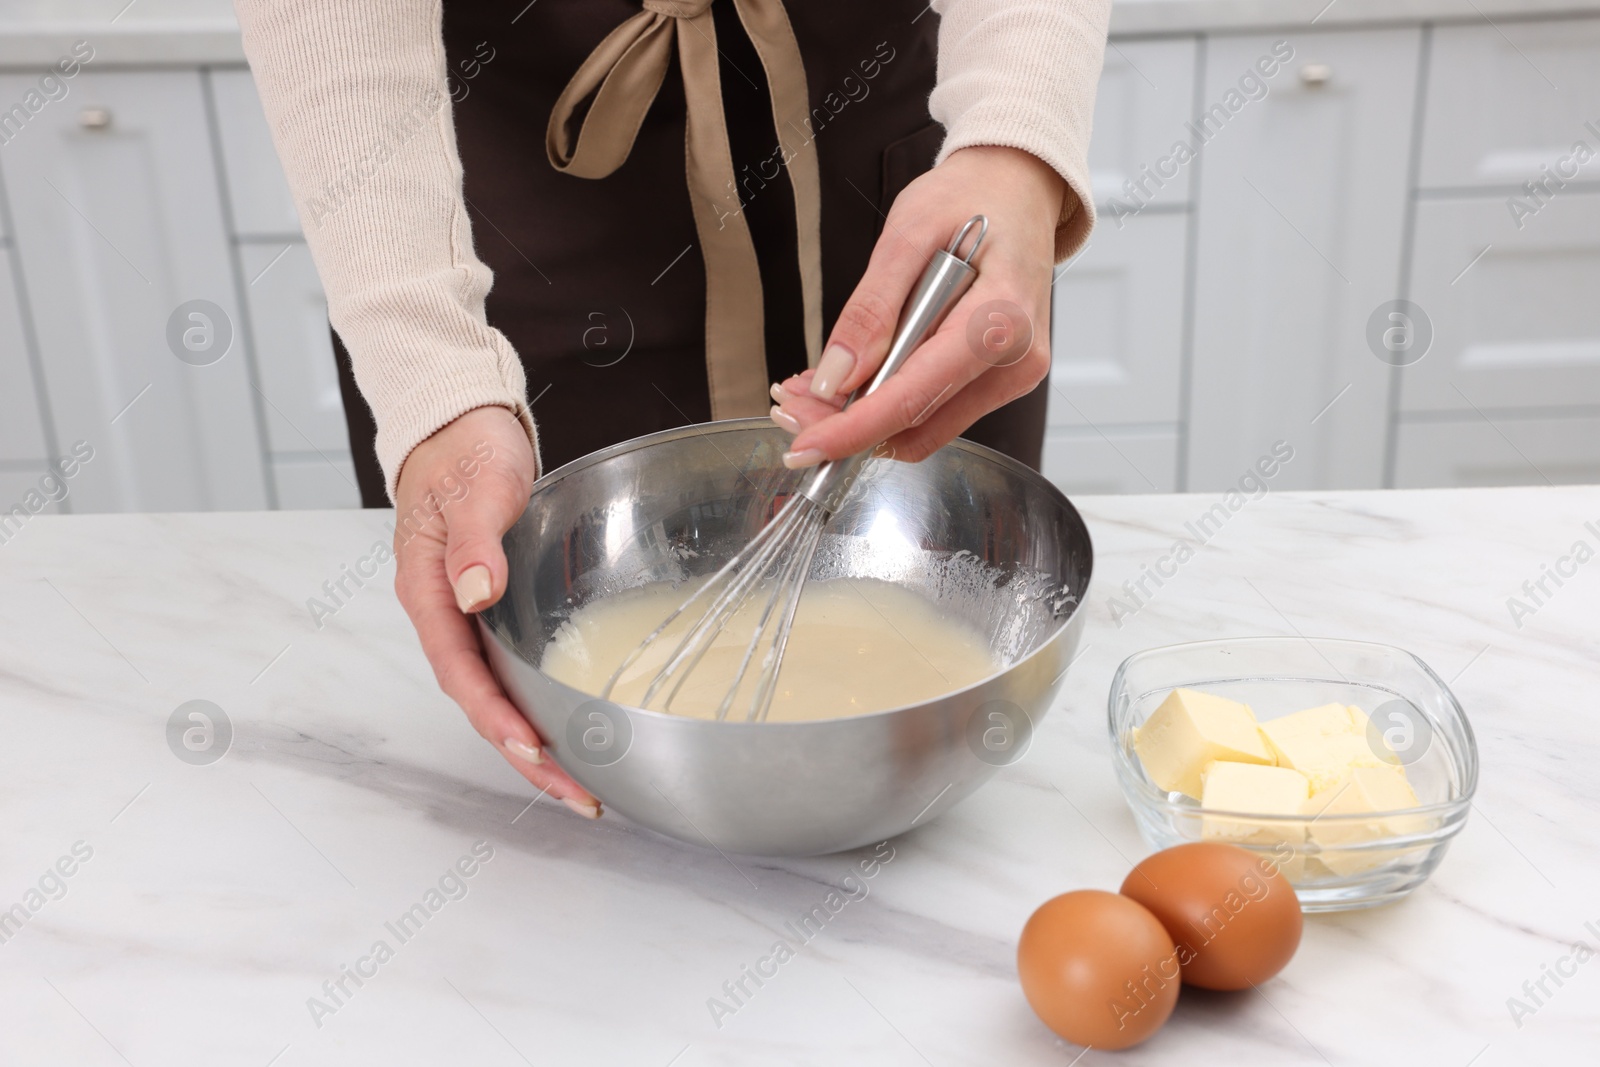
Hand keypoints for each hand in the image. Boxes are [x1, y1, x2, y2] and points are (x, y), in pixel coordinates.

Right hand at [393, 406, 601, 818]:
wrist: (461, 426)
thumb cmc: (465, 451)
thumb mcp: (476, 488)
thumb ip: (474, 542)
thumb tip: (476, 594)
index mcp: (429, 594)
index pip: (462, 675)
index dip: (498, 719)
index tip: (537, 750)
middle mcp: (446, 616)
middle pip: (482, 704)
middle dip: (527, 756)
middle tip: (579, 798)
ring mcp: (469, 617)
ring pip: (497, 696)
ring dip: (535, 743)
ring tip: (582, 785)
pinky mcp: (494, 612)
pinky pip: (512, 673)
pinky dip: (539, 706)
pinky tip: (574, 728)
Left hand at [769, 145, 1063, 462]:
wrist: (1017, 188)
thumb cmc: (973, 197)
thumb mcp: (908, 231)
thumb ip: (871, 308)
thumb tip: (836, 377)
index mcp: (1000, 319)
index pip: (915, 396)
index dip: (853, 430)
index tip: (806, 446)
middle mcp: (1014, 360)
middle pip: (915, 422)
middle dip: (845, 423)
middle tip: (789, 403)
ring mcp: (1011, 376)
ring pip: (922, 425)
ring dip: (863, 417)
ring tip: (813, 387)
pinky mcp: (998, 380)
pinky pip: (936, 410)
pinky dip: (889, 404)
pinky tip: (855, 380)